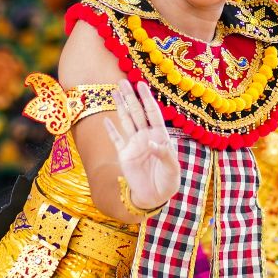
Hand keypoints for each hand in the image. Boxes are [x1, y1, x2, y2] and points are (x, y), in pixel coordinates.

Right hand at [103, 79, 179, 211]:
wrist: (155, 197)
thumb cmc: (168, 182)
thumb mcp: (172, 168)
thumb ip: (164, 154)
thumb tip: (152, 142)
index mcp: (160, 136)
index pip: (153, 113)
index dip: (147, 99)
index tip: (141, 84)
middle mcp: (146, 136)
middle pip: (137, 112)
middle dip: (130, 97)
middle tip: (122, 81)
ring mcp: (134, 144)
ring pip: (126, 121)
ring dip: (120, 106)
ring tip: (114, 91)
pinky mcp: (124, 155)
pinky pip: (116, 139)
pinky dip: (111, 129)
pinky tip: (105, 119)